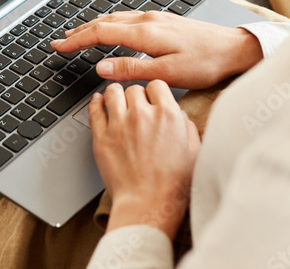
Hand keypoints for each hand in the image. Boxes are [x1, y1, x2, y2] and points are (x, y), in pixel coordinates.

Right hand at [51, 11, 261, 89]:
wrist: (235, 48)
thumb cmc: (206, 63)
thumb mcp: (168, 74)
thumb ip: (132, 70)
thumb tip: (101, 69)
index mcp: (145, 33)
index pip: (100, 33)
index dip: (77, 41)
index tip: (59, 46)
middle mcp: (148, 20)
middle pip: (104, 22)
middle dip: (79, 32)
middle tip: (60, 41)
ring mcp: (156, 18)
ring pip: (115, 18)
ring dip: (93, 26)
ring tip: (78, 35)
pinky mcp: (164, 20)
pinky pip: (127, 19)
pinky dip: (110, 24)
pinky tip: (111, 30)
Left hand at [91, 80, 200, 239]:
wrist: (148, 204)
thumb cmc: (172, 185)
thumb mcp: (194, 152)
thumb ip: (187, 128)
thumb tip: (180, 116)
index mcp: (167, 115)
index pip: (157, 84)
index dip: (155, 91)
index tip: (152, 97)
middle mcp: (142, 115)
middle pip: (134, 88)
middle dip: (136, 95)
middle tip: (136, 105)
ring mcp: (119, 124)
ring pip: (112, 93)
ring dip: (115, 94)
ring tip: (117, 99)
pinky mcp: (101, 137)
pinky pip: (94, 110)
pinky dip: (96, 102)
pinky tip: (98, 101)